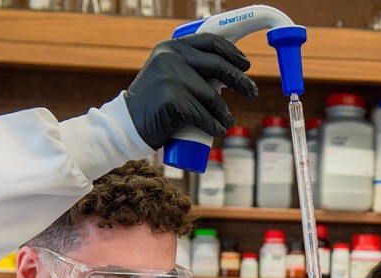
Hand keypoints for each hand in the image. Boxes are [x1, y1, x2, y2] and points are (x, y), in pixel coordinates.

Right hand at [123, 34, 258, 149]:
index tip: (245, 65)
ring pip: (212, 97)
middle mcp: (171, 57)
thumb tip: (226, 73)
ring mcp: (171, 78)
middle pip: (218, 67)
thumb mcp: (167, 75)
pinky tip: (218, 131)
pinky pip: (203, 115)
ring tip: (227, 122)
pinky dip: (214, 126)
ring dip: (225, 113)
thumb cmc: (153, 104)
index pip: (210, 43)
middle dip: (240, 80)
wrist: (128, 124)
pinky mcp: (173, 101)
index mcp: (171, 47)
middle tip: (252, 92)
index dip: (232, 53)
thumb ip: (188, 68)